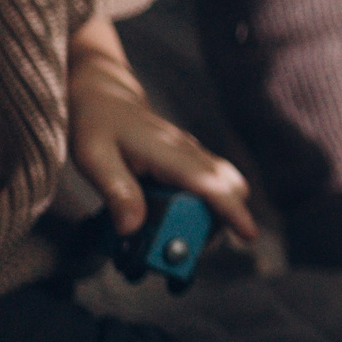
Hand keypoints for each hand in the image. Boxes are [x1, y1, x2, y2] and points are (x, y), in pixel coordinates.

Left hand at [68, 16, 258, 244]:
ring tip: (172, 238)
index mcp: (171, 153)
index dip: (233, 211)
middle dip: (222, 221)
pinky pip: (207, 187)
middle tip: (189, 248)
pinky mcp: (187, 163)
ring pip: (222, 187)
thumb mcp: (94, 157)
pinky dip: (200, 208)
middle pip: (230, 187)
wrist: (100, 93)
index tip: (248, 235)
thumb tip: (133, 229)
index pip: (212, 184)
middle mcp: (190, 154)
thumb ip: (116, 191)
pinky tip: (167, 221)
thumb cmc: (95, 123)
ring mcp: (191, 157)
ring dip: (209, 217)